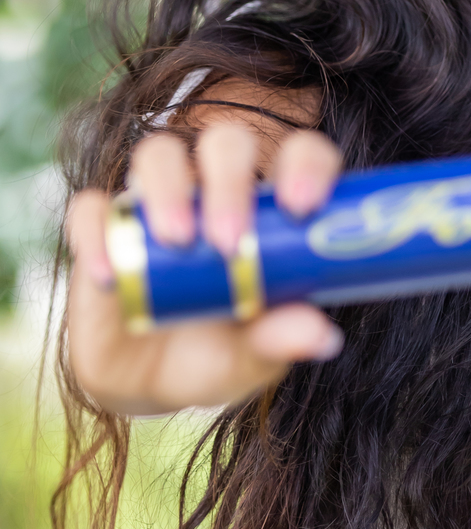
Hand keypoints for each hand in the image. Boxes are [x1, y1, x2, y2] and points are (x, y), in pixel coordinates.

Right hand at [66, 119, 344, 415]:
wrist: (147, 386)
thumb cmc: (216, 357)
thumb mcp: (251, 359)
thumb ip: (281, 342)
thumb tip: (322, 335)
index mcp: (269, 212)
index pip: (300, 155)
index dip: (305, 164)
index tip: (301, 205)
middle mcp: (213, 192)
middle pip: (225, 142)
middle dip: (229, 179)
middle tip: (228, 237)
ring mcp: (156, 202)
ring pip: (158, 154)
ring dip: (168, 188)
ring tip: (177, 241)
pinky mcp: (104, 227)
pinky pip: (91, 208)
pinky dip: (96, 234)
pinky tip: (109, 276)